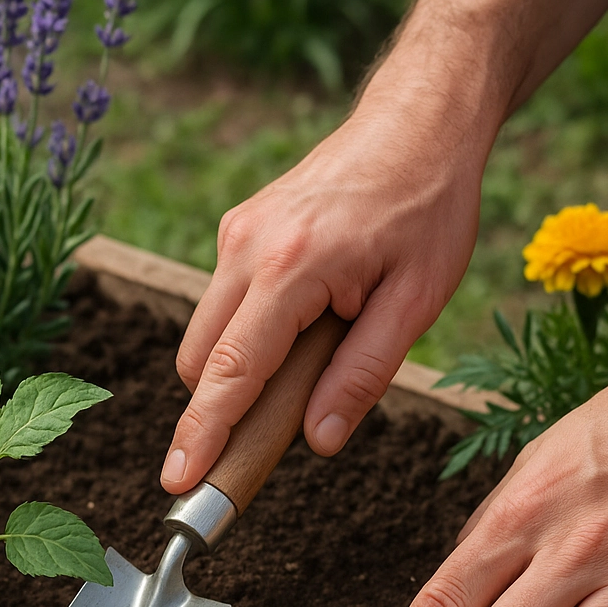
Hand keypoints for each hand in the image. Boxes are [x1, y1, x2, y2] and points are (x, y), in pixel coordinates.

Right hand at [160, 98, 488, 492]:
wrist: (420, 122)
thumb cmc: (429, 208)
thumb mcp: (415, 303)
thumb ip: (361, 376)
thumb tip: (315, 441)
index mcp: (288, 268)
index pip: (229, 373)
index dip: (203, 435)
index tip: (178, 484)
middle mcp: (245, 246)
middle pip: (199, 360)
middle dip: (221, 408)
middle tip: (280, 429)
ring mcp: (236, 232)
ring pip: (206, 332)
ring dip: (239, 367)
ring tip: (320, 353)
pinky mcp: (241, 227)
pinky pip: (226, 301)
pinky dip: (249, 332)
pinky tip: (311, 319)